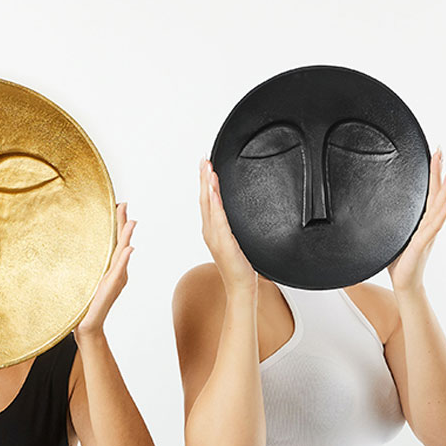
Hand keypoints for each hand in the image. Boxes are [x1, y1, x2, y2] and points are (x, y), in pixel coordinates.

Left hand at [75, 201, 134, 337]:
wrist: (87, 325)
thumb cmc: (84, 304)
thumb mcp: (84, 280)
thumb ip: (87, 268)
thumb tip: (79, 253)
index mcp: (109, 267)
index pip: (115, 241)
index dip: (117, 223)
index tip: (118, 205)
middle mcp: (117, 271)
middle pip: (121, 242)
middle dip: (123, 223)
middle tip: (125, 203)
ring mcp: (116, 279)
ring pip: (123, 253)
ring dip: (127, 237)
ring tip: (132, 221)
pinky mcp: (111, 287)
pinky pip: (119, 270)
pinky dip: (124, 259)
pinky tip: (129, 248)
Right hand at [199, 157, 256, 294]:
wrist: (241, 285)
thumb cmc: (240, 266)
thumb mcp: (237, 241)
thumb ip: (233, 227)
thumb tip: (239, 214)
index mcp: (212, 230)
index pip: (207, 201)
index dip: (205, 183)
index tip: (206, 166)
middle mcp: (210, 231)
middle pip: (205, 200)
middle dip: (204, 178)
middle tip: (204, 160)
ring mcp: (215, 236)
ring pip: (209, 206)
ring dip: (208, 186)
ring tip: (207, 169)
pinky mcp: (223, 241)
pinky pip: (218, 218)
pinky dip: (214, 203)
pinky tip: (213, 191)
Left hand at [388, 147, 445, 293]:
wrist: (403, 282)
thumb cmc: (398, 261)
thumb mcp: (393, 235)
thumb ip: (392, 222)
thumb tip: (374, 208)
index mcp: (421, 221)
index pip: (428, 192)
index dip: (431, 174)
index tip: (435, 155)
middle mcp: (427, 224)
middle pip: (435, 193)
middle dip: (439, 172)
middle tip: (442, 151)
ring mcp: (428, 233)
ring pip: (439, 205)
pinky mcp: (423, 243)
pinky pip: (434, 226)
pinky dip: (443, 213)